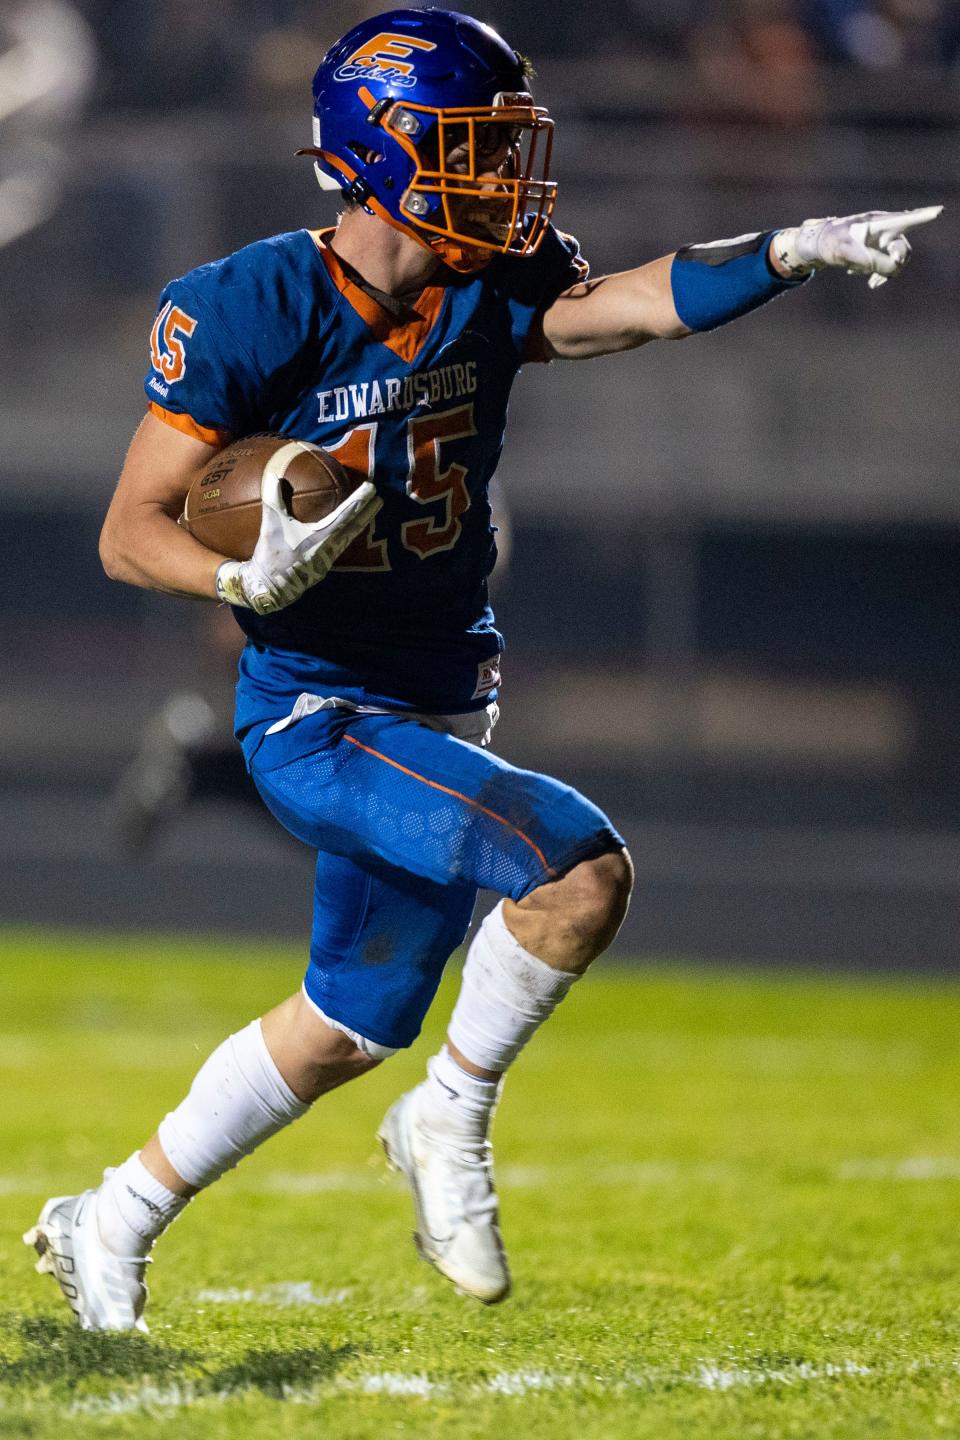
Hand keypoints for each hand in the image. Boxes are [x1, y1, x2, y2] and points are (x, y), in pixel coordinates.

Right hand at [216, 455, 381, 613]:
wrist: (269, 589)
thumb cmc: (271, 556)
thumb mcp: (271, 525)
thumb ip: (274, 499)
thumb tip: (275, 475)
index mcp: (322, 537)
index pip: (347, 514)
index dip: (360, 500)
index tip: (372, 489)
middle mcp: (330, 549)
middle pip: (355, 527)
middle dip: (368, 512)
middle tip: (380, 499)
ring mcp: (328, 559)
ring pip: (349, 538)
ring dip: (360, 524)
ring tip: (369, 513)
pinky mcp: (323, 566)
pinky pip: (341, 547)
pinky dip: (348, 535)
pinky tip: (347, 532)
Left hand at [773, 206, 942, 287]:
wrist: (819, 244)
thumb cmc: (831, 244)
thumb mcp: (848, 255)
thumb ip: (873, 261)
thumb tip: (895, 269)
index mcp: (878, 223)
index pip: (905, 220)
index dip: (923, 216)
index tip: (939, 211)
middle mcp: (885, 228)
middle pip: (903, 248)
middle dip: (893, 265)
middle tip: (874, 280)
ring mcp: (883, 239)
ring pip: (896, 260)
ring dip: (885, 273)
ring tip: (870, 283)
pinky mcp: (879, 248)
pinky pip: (889, 264)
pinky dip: (881, 274)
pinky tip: (870, 282)